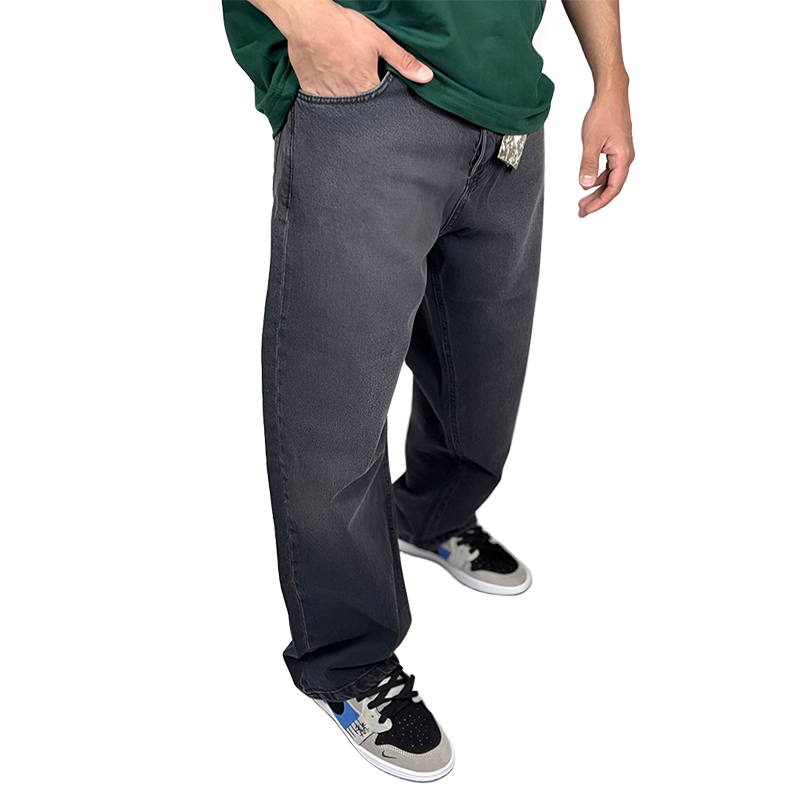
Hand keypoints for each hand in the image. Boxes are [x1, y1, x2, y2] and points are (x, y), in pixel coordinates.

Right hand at [286, 3, 432, 95]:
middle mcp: (349, 97)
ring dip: (343, 93)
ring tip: (341, 73)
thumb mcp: (380, 41)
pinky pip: (321, 100)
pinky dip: (325, 92)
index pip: (380, 99)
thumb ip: (403, 61)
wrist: (309, 22)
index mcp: (367, 87)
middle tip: (355, 73)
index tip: (374, 78)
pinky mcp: (311, 91)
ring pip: (341, 103)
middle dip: (361, 93)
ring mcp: (329, 96)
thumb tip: (426, 77)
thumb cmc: (344, 29)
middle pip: (360, 102)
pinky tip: (326, 78)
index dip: (379, 89)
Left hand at [578, 88, 634, 217]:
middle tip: (582, 211)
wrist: (611, 93)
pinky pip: (608, 170)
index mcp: (623, 158)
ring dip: (596, 191)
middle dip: (596, 201)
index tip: (587, 211)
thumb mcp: (592, 142)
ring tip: (582, 201)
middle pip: (612, 187)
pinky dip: (597, 178)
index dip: (599, 202)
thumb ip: (588, 165)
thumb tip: (585, 185)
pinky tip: (588, 182)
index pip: (613, 189)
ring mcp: (622, 153)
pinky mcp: (617, 149)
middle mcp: (626, 157)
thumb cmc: (604, 113)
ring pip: (609, 179)